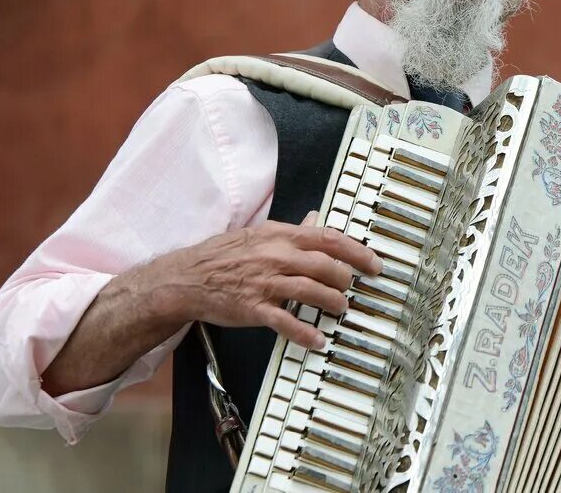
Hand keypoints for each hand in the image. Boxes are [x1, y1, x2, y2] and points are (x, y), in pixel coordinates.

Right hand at [158, 211, 381, 349]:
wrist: (188, 278)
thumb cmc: (223, 256)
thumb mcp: (258, 234)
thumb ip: (290, 230)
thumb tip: (316, 220)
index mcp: (279, 236)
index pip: (328, 239)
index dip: (356, 252)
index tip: (373, 264)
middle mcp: (276, 256)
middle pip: (325, 265)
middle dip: (345, 279)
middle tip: (351, 289)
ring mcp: (265, 283)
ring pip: (311, 291)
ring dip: (332, 303)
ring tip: (340, 310)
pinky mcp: (254, 308)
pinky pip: (286, 321)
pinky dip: (306, 332)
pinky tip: (318, 340)